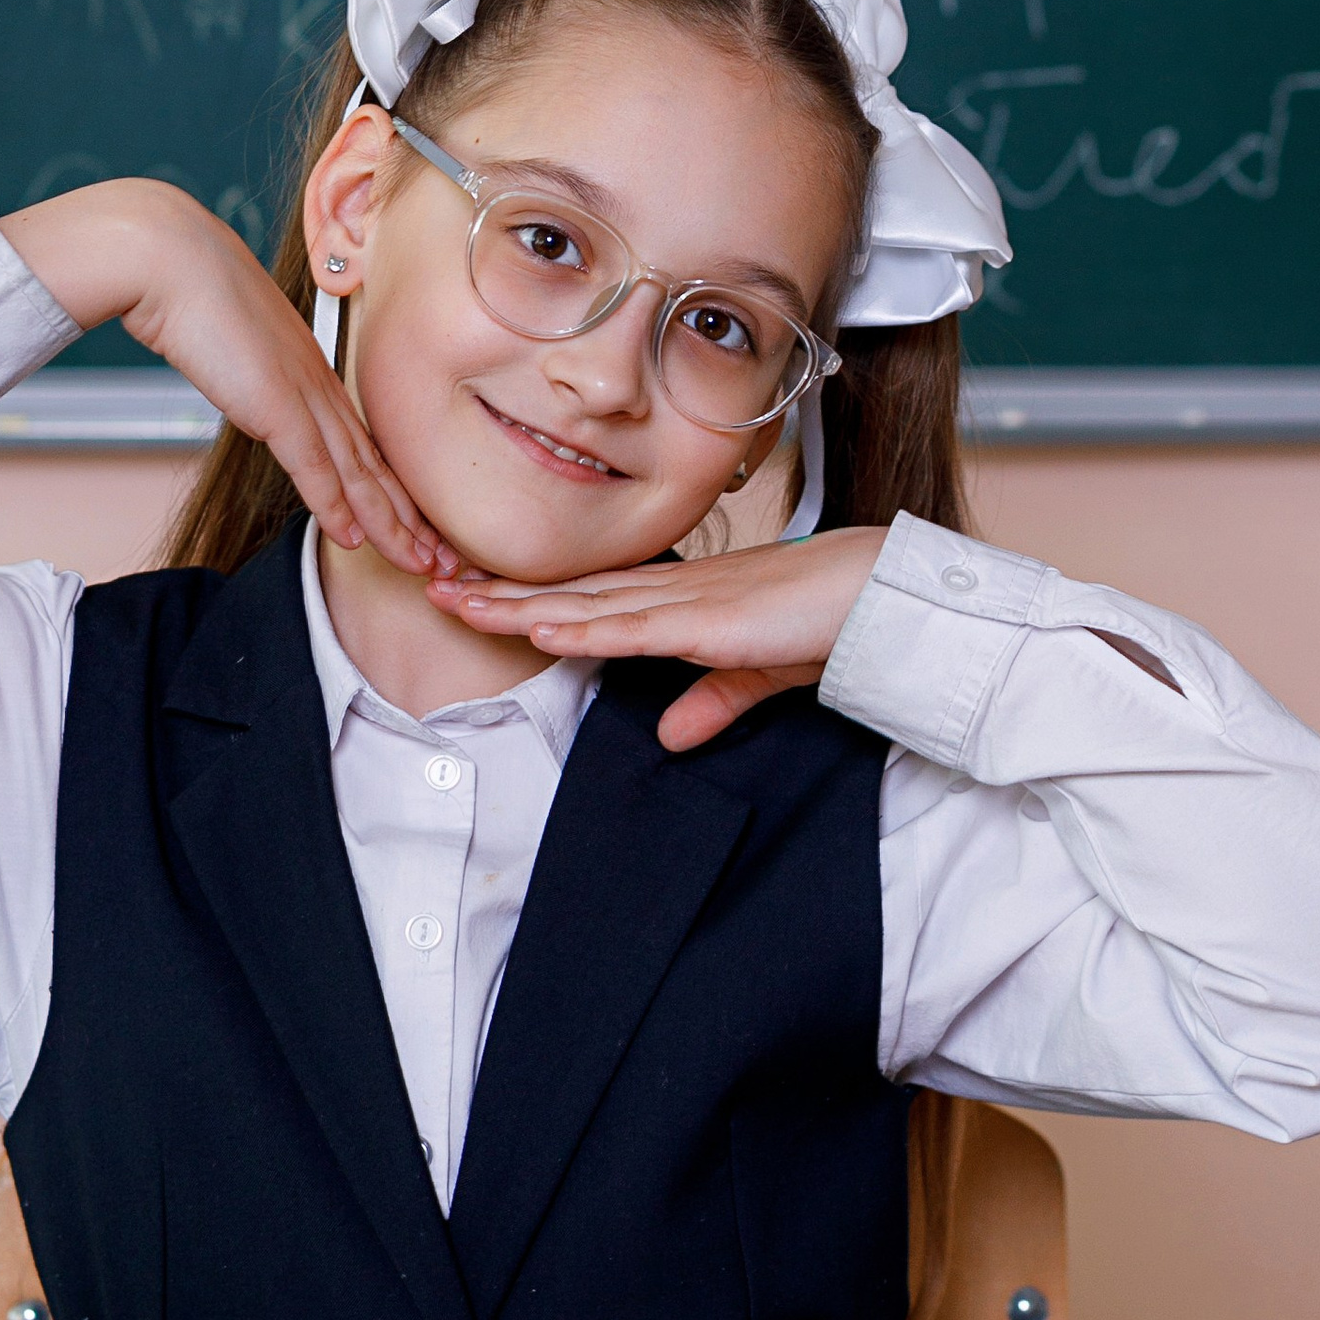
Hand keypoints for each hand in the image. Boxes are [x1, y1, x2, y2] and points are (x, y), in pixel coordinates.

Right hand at [0, 182, 449, 579]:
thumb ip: (252, 364)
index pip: (363, 439)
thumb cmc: (191, 287)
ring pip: (359, 473)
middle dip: (412, 516)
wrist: (168, 258)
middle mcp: (317, 381)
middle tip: (445, 559)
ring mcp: (301, 393)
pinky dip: (337, 507)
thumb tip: (248, 379)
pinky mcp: (275, 405)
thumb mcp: (234, 335)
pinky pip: (315, 467)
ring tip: (420, 564)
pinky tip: (355, 539)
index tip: (417, 522)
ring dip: (391, 524)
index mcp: (311, 365)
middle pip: (375, 462)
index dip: (393, 486)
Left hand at [429, 530, 886, 750]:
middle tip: (434, 586)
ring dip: (521, 606)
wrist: (884, 596)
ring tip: (461, 603)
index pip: (591, 599)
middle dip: (502, 594)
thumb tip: (676, 734)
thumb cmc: (831, 621)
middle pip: (570, 594)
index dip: (532, 599)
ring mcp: (688, 601)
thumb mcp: (760, 674)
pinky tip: (542, 628)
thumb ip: (716, 699)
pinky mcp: (710, 622)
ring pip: (586, 604)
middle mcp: (674, 591)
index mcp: (683, 599)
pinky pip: (634, 628)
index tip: (478, 596)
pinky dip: (585, 629)